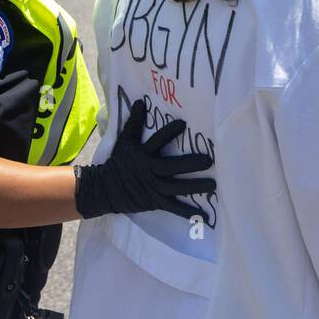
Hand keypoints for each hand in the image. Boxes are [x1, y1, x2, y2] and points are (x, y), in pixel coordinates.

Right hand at [73, 99, 215, 221]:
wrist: (104, 190)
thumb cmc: (118, 162)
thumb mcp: (124, 141)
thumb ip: (133, 123)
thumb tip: (140, 102)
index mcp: (142, 154)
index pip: (157, 141)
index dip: (169, 133)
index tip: (183, 124)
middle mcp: (149, 171)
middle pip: (172, 166)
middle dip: (191, 164)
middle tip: (209, 160)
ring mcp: (153, 188)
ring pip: (177, 187)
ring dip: (195, 186)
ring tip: (213, 184)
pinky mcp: (156, 202)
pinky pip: (174, 207)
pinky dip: (188, 212)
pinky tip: (205, 217)